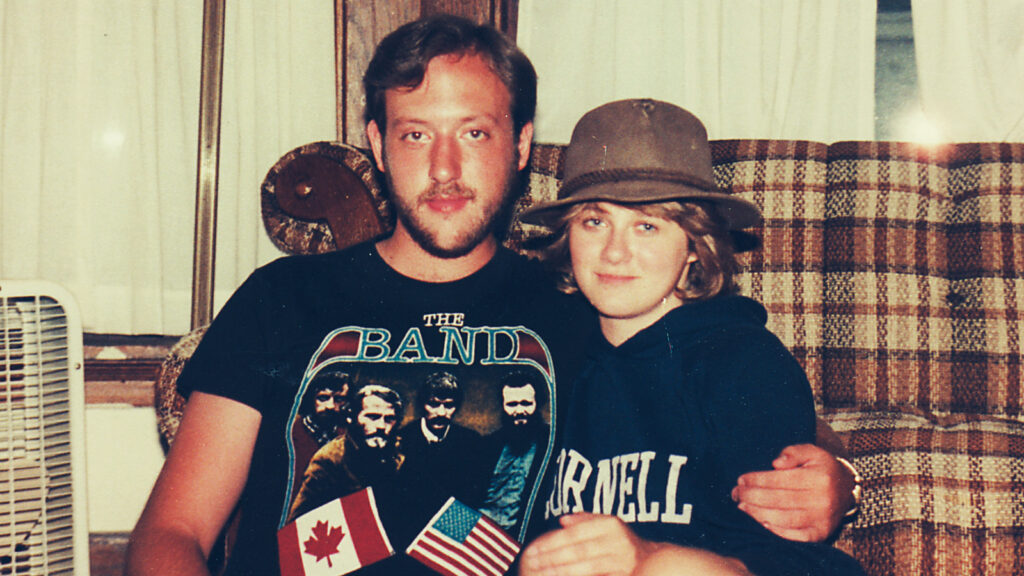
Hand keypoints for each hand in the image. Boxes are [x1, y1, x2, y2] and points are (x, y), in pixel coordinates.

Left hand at [519, 513, 658, 575]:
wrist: (653, 561)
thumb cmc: (623, 542)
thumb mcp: (607, 524)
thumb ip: (585, 520)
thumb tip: (562, 520)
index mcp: (610, 525)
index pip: (574, 533)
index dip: (551, 542)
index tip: (532, 550)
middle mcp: (617, 541)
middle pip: (577, 551)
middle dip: (551, 559)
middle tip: (530, 565)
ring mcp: (621, 561)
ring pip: (585, 567)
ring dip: (560, 572)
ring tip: (540, 574)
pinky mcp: (623, 575)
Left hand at [730, 443, 854, 541]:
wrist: (846, 490)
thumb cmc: (822, 469)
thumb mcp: (811, 452)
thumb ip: (793, 452)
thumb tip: (776, 463)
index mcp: (818, 478)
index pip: (780, 480)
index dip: (757, 480)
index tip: (741, 480)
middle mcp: (821, 500)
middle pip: (778, 500)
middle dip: (752, 497)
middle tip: (736, 493)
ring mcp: (822, 519)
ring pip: (784, 518)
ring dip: (758, 513)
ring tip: (742, 506)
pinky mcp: (820, 534)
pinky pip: (795, 536)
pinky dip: (777, 531)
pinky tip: (761, 523)